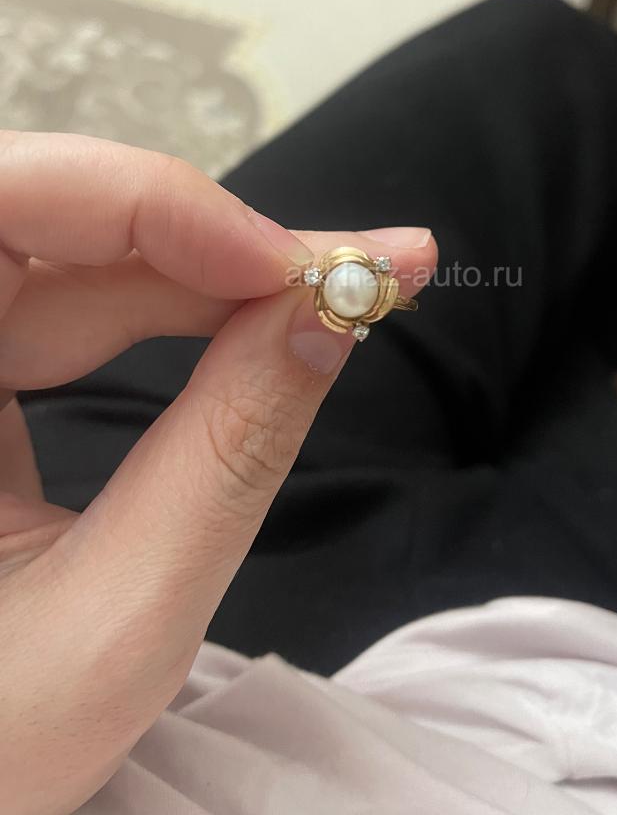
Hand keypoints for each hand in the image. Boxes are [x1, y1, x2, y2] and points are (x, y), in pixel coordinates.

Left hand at [0, 131, 435, 814]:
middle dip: (220, 247)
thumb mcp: (118, 618)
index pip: (5, 212)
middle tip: (367, 269)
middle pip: (63, 237)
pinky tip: (264, 320)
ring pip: (85, 268)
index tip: (290, 268)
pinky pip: (80, 311)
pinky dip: (184, 315)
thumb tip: (331, 317)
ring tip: (343, 294)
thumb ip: (227, 455)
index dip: (152, 211)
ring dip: (220, 278)